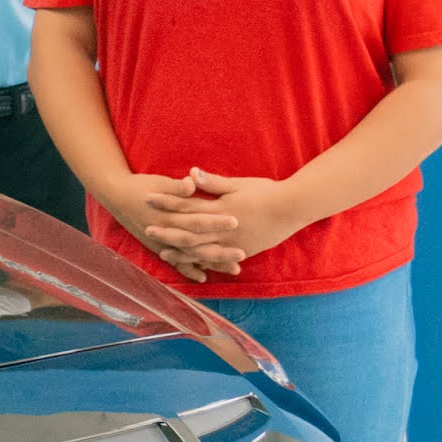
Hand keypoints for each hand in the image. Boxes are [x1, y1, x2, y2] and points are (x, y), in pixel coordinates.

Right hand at [96, 170, 247, 280]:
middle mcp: (166, 231)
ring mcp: (162, 242)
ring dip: (211, 263)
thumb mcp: (159, 182)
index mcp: (169, 212)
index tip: (236, 221)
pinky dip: (188, 269)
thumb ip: (177, 186)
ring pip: (190, 256)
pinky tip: (203, 277)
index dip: (215, 221)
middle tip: (242, 254)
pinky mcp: (158, 247)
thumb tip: (192, 182)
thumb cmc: (141, 185)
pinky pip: (175, 262)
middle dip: (219, 250)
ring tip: (234, 269)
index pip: (196, 218)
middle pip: (197, 243)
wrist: (116, 196)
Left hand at [162, 168, 309, 263]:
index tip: (148, 198)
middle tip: (147, 230)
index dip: (165, 202)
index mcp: (220, 210)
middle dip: (166, 232)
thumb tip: (191, 173)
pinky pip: (218, 261)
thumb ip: (213, 183)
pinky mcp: (242, 252)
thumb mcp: (239, 184)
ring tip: (163, 254)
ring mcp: (232, 244)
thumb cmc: (267, 192)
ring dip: (180, 253)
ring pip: (200, 252)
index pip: (185, 206)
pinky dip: (203, 265)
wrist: (294, 208)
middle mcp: (223, 230)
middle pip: (187, 232)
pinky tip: (192, 267)